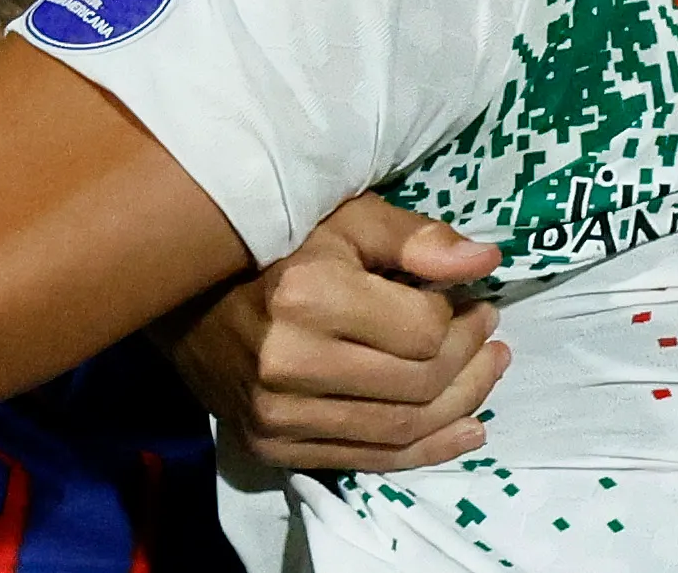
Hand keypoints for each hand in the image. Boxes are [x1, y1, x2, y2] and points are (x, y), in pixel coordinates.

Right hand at [158, 196, 510, 471]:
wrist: (183, 298)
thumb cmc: (275, 243)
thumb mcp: (346, 218)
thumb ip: (416, 240)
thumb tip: (485, 263)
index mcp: (309, 297)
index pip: (422, 331)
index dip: (464, 319)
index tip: (477, 302)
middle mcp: (290, 364)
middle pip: (417, 385)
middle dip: (472, 363)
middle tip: (493, 338)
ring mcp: (277, 414)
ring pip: (398, 429)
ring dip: (460, 407)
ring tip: (490, 376)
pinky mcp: (272, 446)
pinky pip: (366, 459)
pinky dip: (424, 450)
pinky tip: (464, 431)